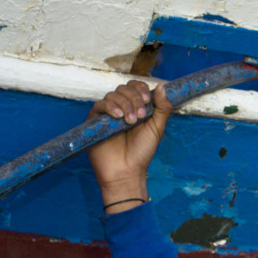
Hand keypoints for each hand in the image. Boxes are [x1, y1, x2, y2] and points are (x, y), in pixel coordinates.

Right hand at [88, 80, 172, 212]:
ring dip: (125, 104)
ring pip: (112, 95)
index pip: (135, 86)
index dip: (140, 88)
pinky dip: (110, 107)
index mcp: (135, 107)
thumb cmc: (141, 152)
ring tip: (131, 122)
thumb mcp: (157, 128)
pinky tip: (118, 117)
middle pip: (124, 88)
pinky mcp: (94, 121)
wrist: (126, 171)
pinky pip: (99, 105)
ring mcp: (107, 114)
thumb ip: (162, 108)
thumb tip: (161, 87)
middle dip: (135, 99)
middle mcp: (121, 108)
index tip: (148, 100)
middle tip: (141, 116)